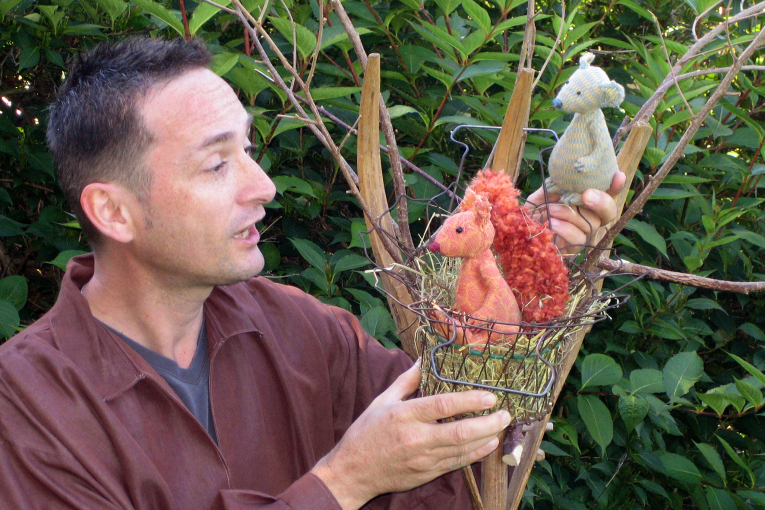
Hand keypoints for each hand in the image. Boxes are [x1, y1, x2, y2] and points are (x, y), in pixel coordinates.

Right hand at [312, 363, 509, 509]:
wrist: (352, 472)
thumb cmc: (366, 433)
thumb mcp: (383, 401)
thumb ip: (407, 380)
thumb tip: (424, 359)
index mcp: (404, 415)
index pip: (443, 406)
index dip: (470, 400)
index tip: (490, 396)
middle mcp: (416, 438)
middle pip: (459, 432)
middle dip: (487, 423)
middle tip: (505, 413)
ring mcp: (423, 459)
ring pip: (462, 450)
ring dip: (486, 438)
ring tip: (502, 426)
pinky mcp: (426, 474)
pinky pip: (457, 464)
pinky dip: (475, 454)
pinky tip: (488, 444)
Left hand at [526, 171, 625, 253]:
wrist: (519, 231)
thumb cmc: (534, 211)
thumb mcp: (544, 194)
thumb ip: (557, 185)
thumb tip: (569, 177)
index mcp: (585, 202)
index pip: (609, 194)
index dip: (616, 187)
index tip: (618, 176)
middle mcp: (590, 218)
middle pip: (609, 212)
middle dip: (601, 201)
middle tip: (586, 195)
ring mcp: (584, 234)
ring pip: (591, 223)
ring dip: (569, 214)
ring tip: (550, 209)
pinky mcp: (574, 248)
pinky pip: (579, 238)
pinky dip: (564, 228)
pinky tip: (552, 223)